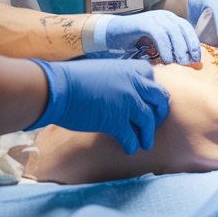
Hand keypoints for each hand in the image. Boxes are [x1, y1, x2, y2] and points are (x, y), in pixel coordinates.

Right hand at [28, 59, 170, 153]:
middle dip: (160, 112)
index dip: (152, 92)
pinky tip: (129, 148)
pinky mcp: (116, 122)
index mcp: (130, 68)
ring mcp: (128, 103)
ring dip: (148, 134)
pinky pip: (132, 138)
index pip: (152, 78)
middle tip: (154, 122)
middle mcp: (134, 84)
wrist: (57, 88)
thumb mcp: (103, 69)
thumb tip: (122, 90)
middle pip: (160, 99)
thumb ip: (118, 78)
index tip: (150, 101)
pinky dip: (132, 145)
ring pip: (149, 122)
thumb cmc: (73, 78)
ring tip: (145, 142)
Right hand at [104, 10, 200, 64]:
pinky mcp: (144, 22)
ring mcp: (154, 17)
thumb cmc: (135, 41)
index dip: (194, 42)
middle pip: (182, 29)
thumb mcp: (156, 42)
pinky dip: (165, 48)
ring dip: (178, 48)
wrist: (112, 33)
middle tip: (190, 62)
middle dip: (188, 46)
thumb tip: (185, 60)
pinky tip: (167, 60)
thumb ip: (169, 46)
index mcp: (169, 19)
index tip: (197, 57)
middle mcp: (164, 16)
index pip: (187, 28)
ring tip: (180, 63)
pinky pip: (160, 35)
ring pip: (173, 32)